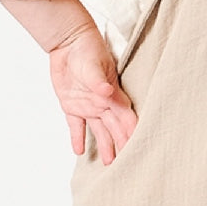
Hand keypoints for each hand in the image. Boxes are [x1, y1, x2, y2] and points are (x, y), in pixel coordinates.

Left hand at [47, 27, 137, 164]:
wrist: (68, 41)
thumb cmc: (87, 48)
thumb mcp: (94, 64)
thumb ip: (100, 81)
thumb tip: (108, 93)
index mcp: (112, 95)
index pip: (126, 118)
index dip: (132, 132)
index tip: (139, 148)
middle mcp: (102, 103)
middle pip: (115, 128)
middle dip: (122, 144)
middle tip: (127, 164)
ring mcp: (87, 105)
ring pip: (99, 130)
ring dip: (104, 145)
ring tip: (109, 163)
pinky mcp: (71, 105)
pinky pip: (76, 126)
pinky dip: (78, 138)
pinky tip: (79, 151)